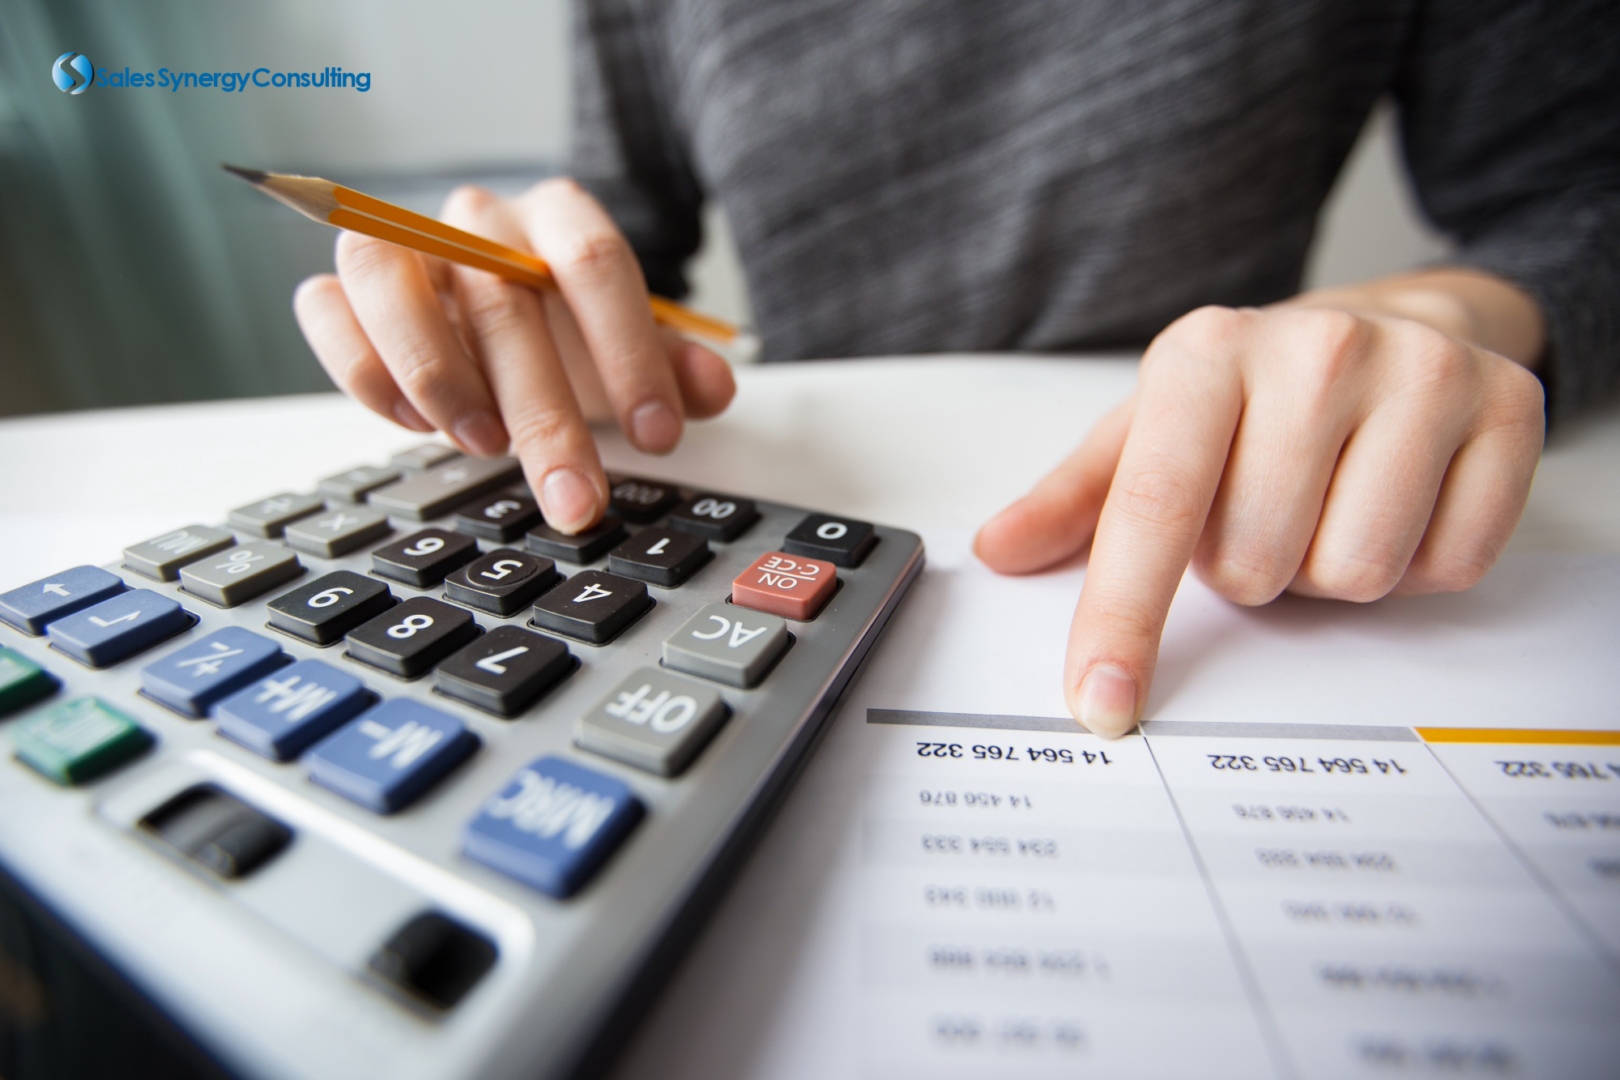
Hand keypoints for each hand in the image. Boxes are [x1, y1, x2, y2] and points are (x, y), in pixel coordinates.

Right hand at [293, 180, 735, 531]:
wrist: (501, 305)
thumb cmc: (569, 331)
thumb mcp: (629, 350)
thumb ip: (674, 368)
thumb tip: (712, 388)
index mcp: (559, 216)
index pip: (594, 262)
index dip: (628, 353)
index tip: (657, 437)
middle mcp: (477, 220)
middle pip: (503, 300)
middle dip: (546, 416)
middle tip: (576, 499)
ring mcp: (403, 245)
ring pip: (386, 276)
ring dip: (434, 373)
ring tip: (485, 449)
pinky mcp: (344, 285)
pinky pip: (326, 309)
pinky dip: (365, 371)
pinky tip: (417, 427)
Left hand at [974, 273, 1545, 736]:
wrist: (1395, 323)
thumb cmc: (1254, 395)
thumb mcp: (1151, 430)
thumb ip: (1074, 500)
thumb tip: (997, 552)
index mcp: (1205, 355)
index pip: (1152, 510)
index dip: (1122, 617)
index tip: (1101, 701)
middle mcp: (1315, 349)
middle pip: (1256, 566)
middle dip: (1250, 568)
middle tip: (1264, 509)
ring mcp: (1422, 372)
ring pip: (1351, 575)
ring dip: (1327, 571)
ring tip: (1326, 503)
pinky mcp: (1509, 409)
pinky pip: (1446, 567)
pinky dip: (1415, 565)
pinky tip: (1398, 501)